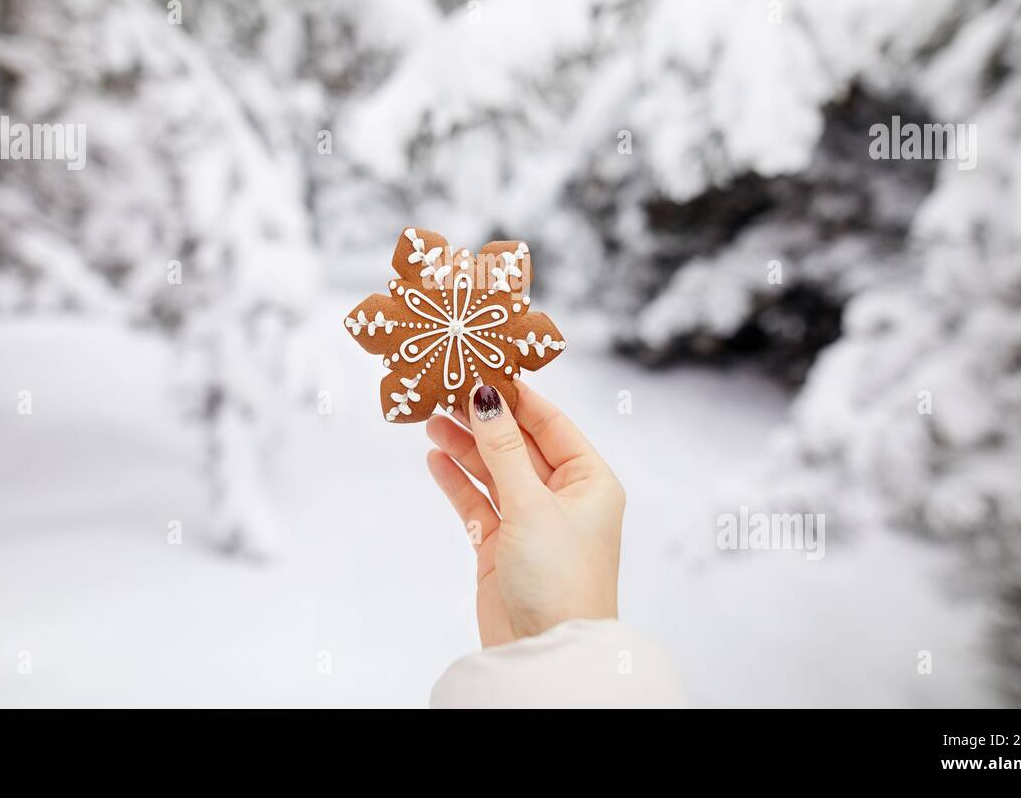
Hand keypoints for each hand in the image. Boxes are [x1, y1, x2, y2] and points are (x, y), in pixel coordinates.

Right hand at [425, 381, 624, 647]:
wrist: (544, 653)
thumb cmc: (559, 579)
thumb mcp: (531, 504)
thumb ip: (502, 449)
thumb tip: (485, 396)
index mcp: (590, 481)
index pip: (551, 423)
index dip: (516, 396)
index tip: (483, 367)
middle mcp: (563, 497)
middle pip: (517, 444)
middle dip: (483, 418)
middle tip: (445, 388)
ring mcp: (530, 521)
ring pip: (493, 470)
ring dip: (464, 445)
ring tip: (430, 417)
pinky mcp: (501, 545)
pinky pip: (477, 501)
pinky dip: (457, 480)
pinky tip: (435, 457)